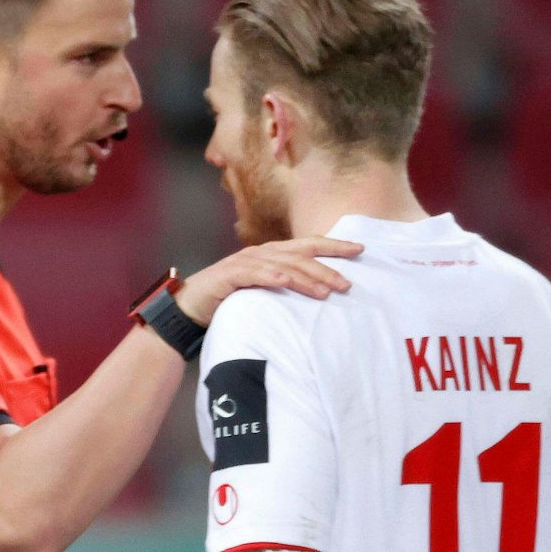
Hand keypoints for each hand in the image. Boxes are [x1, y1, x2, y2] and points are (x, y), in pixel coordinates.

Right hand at [173, 236, 362, 324]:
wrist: (190, 306)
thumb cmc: (229, 300)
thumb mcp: (263, 290)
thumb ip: (286, 285)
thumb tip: (322, 291)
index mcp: (271, 254)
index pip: (307, 245)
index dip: (333, 245)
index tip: (360, 249)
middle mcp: (260, 253)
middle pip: (299, 255)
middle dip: (325, 267)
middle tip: (346, 284)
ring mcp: (243, 262)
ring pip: (281, 265)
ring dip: (305, 277)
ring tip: (325, 291)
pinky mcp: (228, 275)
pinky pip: (253, 274)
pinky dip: (270, 277)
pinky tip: (284, 282)